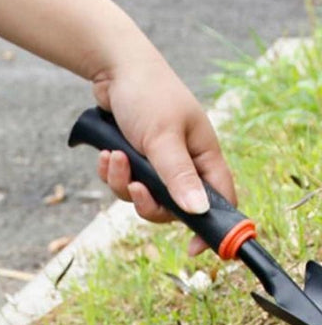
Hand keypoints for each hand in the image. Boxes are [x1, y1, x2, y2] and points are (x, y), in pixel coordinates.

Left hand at [92, 55, 235, 255]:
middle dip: (147, 203)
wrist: (114, 73)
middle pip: (171, 209)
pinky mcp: (134, 162)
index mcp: (203, 156)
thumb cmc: (149, 96)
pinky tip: (105, 154)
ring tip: (113, 157)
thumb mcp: (164, 138)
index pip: (218, 200)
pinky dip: (112, 174)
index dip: (209, 226)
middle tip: (135, 187)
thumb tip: (198, 211)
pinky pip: (122, 185)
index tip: (193, 251)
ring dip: (123, 183)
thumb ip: (178, 176)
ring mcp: (157, 164)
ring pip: (140, 198)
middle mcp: (183, 164)